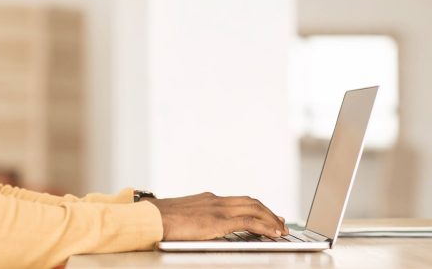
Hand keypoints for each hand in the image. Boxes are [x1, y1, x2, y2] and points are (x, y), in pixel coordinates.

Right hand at [145, 192, 287, 240]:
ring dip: (270, 218)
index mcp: (207, 199)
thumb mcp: (181, 216)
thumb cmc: (159, 219)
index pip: (238, 200)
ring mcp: (217, 209)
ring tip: (281, 228)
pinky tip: (272, 233)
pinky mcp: (218, 221)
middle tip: (280, 221)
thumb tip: (198, 228)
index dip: (255, 207)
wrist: (150, 218)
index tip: (266, 213)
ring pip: (254, 209)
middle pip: (250, 202)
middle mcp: (215, 200)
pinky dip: (264, 226)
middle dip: (268, 211)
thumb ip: (194, 219)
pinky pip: (248, 222)